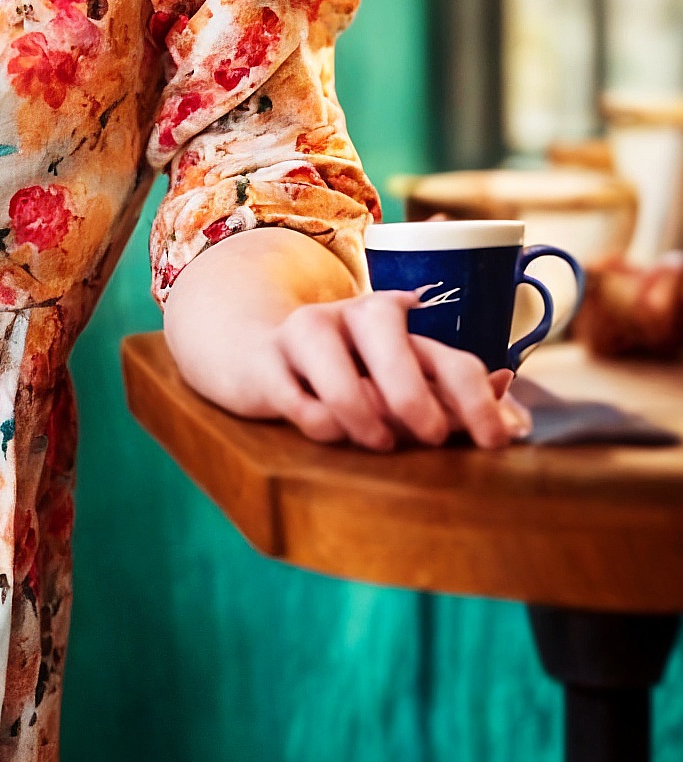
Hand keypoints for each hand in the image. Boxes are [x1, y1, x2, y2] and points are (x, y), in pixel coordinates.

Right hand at [209, 288, 529, 450]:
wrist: (257, 354)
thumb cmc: (343, 374)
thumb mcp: (397, 376)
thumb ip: (447, 388)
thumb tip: (506, 385)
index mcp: (401, 324)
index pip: (451, 360)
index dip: (478, 403)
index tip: (495, 443)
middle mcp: (356, 318)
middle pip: (394, 347)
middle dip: (416, 397)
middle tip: (430, 436)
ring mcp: (307, 335)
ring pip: (339, 374)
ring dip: (363, 415)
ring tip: (376, 441)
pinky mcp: (266, 363)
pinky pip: (295, 399)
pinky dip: (317, 422)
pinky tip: (326, 429)